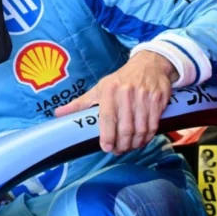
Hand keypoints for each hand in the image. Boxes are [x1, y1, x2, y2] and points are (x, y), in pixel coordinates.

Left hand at [55, 51, 177, 153]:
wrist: (149, 64)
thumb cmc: (121, 79)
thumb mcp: (99, 88)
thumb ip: (80, 103)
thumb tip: (58, 114)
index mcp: (110, 90)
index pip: (108, 117)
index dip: (107, 136)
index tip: (106, 148)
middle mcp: (127, 93)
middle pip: (125, 127)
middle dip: (122, 144)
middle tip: (118, 151)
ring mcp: (145, 96)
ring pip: (141, 128)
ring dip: (135, 143)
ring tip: (129, 147)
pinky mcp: (158, 99)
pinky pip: (154, 124)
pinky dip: (148, 136)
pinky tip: (142, 140)